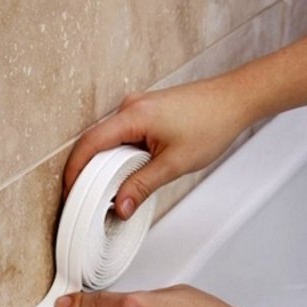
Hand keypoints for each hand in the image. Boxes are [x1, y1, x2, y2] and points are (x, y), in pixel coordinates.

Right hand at [62, 77, 255, 219]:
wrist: (236, 100)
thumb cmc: (212, 123)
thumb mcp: (174, 164)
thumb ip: (142, 186)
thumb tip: (119, 206)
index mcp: (132, 116)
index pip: (89, 144)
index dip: (74, 171)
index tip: (69, 193)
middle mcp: (130, 107)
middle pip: (95, 142)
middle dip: (87, 172)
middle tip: (87, 199)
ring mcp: (138, 107)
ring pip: (109, 139)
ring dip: (106, 165)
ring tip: (108, 191)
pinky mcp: (147, 111)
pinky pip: (122, 135)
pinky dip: (119, 155)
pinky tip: (127, 173)